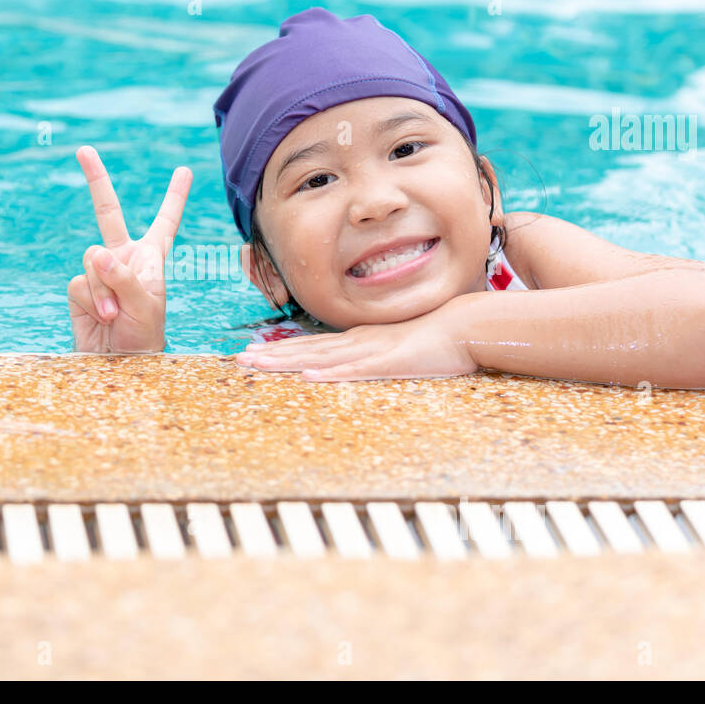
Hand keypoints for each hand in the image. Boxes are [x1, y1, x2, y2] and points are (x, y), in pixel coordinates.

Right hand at [68, 145, 191, 352]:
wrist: (120, 362)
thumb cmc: (144, 335)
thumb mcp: (146, 306)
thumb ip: (122, 277)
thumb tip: (96, 255)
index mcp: (151, 257)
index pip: (165, 221)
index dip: (175, 197)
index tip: (185, 170)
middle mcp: (123, 257)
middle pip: (107, 212)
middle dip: (95, 180)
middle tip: (84, 150)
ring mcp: (98, 270)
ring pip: (91, 259)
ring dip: (103, 289)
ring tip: (116, 314)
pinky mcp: (79, 288)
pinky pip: (79, 282)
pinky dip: (92, 300)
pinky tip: (102, 317)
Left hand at [232, 306, 477, 380]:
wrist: (465, 325)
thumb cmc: (434, 338)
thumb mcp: (395, 348)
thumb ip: (374, 355)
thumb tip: (353, 364)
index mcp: (358, 340)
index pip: (312, 347)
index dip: (281, 351)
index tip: (253, 354)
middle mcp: (357, 342)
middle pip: (307, 350)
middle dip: (272, 355)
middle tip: (239, 359)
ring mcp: (371, 351)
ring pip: (322, 358)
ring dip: (289, 362)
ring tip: (260, 365)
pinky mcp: (388, 362)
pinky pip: (354, 370)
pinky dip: (330, 374)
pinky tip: (308, 378)